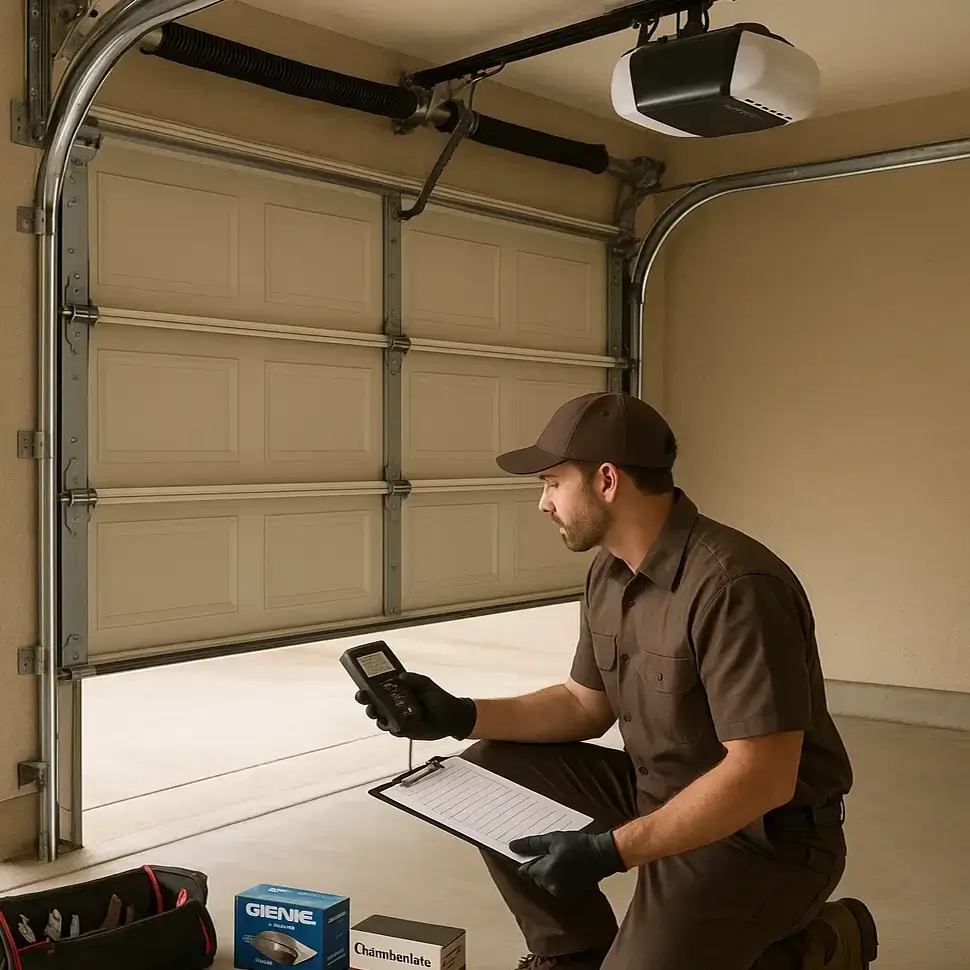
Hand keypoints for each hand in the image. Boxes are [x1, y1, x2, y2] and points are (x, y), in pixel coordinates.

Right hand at [354, 672, 476, 740]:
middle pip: (374, 704)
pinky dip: (390, 727)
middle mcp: (395, 705)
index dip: (368, 687)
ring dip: (375, 715)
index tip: (362, 684)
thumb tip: (400, 676)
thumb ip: (413, 679)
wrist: (453, 718)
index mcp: (399, 692)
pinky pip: (393, 730)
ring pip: (380, 718)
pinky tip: (390, 724)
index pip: (379, 689)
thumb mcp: (426, 684)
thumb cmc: (440, 699)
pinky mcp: (404, 731)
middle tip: (364, 697)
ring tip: (376, 711)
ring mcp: (399, 719)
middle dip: (366, 701)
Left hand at [509, 830, 625, 898]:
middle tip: (547, 849)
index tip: (524, 850)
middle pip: (535, 876)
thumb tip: (512, 847)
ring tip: (557, 854)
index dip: (523, 860)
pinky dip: (557, 875)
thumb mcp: (552, 840)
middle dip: (538, 864)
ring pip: (545, 880)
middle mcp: (550, 886)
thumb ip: (531, 845)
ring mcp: (560, 892)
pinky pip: (556, 883)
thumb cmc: (576, 844)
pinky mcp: (569, 892)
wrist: (602, 855)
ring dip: (548, 870)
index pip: (524, 870)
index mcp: (544, 873)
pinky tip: (564, 863)